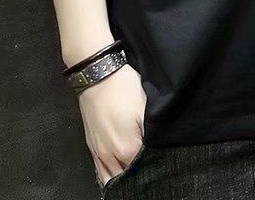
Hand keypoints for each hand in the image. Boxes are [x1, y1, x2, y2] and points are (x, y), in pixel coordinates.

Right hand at [78, 62, 146, 187]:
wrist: (98, 74)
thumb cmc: (124, 88)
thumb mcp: (145, 108)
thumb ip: (152, 134)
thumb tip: (158, 148)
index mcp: (128, 149)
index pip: (145, 170)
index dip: (155, 166)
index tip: (162, 162)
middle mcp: (111, 156)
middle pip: (128, 177)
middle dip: (140, 175)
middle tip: (151, 167)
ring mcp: (99, 153)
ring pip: (112, 179)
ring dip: (124, 178)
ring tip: (136, 172)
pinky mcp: (91, 147)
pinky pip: (100, 172)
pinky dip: (110, 177)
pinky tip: (119, 173)